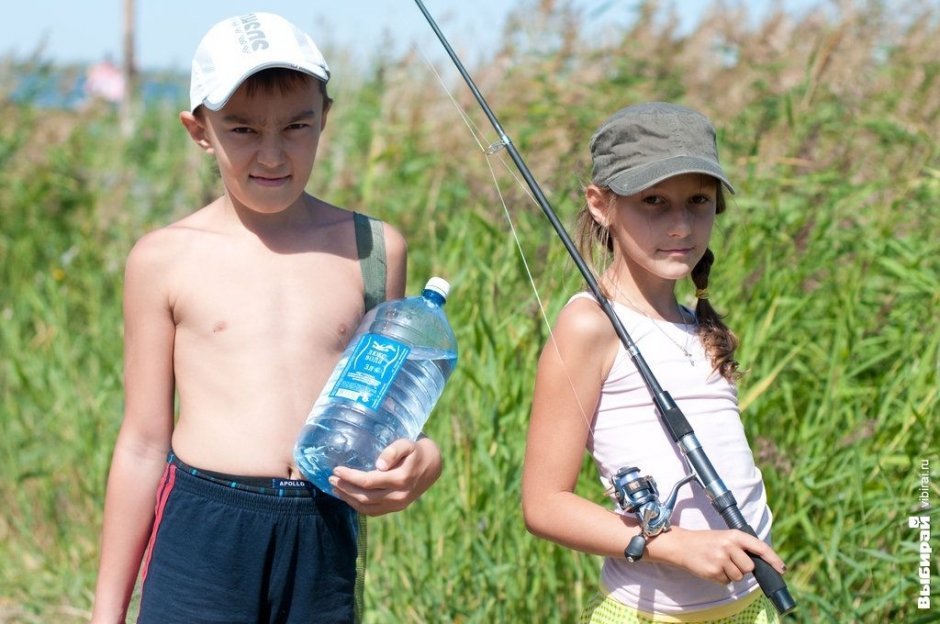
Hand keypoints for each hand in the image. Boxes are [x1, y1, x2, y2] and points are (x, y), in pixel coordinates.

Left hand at [329, 436, 442, 515]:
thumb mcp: (407, 444)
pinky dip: (358, 506)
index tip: (336, 470)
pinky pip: (373, 511)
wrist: (432, 465)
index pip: (369, 481)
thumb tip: (379, 464)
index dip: (350, 477)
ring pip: (367, 507)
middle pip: (365, 496)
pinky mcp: (396, 508)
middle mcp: (399, 496)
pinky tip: (348, 498)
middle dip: (345, 488)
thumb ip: (393, 451)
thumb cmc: (415, 450)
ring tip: (335, 489)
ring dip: (348, 499)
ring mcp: (398, 504)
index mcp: (401, 479)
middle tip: (331, 479)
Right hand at [649, 526, 786, 584]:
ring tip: (718, 563)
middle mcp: (729, 546)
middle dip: (742, 568)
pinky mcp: (713, 571)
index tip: (782, 569)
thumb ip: (741, 547)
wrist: (682, 545)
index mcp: (734, 535)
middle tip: (729, 560)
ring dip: (730, 574)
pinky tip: (712, 568)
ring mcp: (721, 559)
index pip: (760, 547)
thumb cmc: (706, 542)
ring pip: (738, 577)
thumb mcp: (725, 537)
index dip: (773, 559)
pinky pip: (726, 582)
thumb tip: (761, 562)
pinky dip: (721, 578)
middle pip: (749, 567)